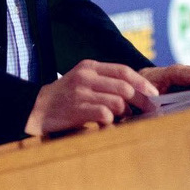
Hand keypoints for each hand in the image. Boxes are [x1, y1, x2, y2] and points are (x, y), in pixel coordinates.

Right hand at [24, 60, 158, 135]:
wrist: (36, 108)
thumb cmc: (65, 97)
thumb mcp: (83, 80)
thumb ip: (105, 81)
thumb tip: (136, 91)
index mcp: (90, 66)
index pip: (123, 70)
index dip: (142, 82)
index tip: (154, 93)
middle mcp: (86, 77)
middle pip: (125, 86)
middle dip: (141, 100)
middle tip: (148, 110)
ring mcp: (80, 92)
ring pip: (117, 101)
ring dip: (125, 112)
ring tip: (122, 118)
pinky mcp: (76, 109)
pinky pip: (105, 114)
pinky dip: (111, 120)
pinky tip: (107, 124)